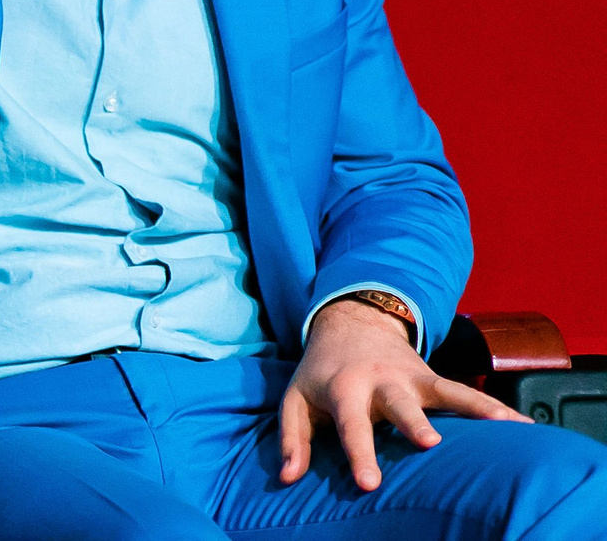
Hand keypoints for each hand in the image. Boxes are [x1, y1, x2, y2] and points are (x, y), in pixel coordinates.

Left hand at [280, 299, 524, 491]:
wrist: (350, 324)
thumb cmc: (321, 374)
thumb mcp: (295, 401)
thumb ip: (292, 439)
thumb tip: (287, 477)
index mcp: (344, 389)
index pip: (351, 426)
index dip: (360, 454)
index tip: (370, 485)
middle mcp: (381, 381)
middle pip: (400, 405)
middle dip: (414, 424)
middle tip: (430, 444)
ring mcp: (412, 378)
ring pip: (445, 392)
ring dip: (473, 408)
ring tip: (506, 427)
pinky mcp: (433, 379)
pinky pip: (466, 392)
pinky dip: (493, 408)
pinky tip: (523, 426)